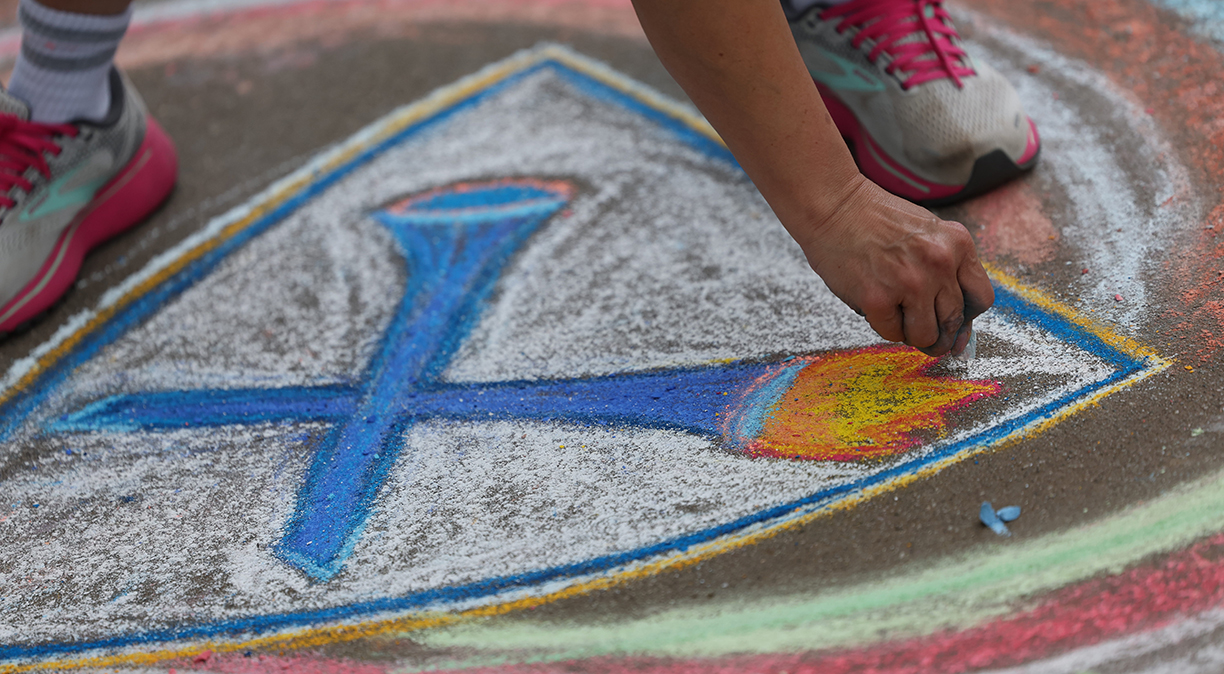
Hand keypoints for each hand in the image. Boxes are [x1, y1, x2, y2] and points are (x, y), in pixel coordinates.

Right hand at [795, 175, 993, 356]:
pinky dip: (883, 325)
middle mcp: (939, 263)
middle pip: (953, 321)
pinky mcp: (878, 298)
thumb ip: (945, 268)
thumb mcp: (927, 232)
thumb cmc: (873, 218)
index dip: (966, 319)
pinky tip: (874, 304)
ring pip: (925, 335)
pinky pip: (892, 333)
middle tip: (919, 328)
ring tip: (894, 313)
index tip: (953, 326)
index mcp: (957, 244)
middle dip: (937, 332)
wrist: (833, 205)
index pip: (981, 298)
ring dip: (910, 332)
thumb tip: (954, 325)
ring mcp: (910, 283)